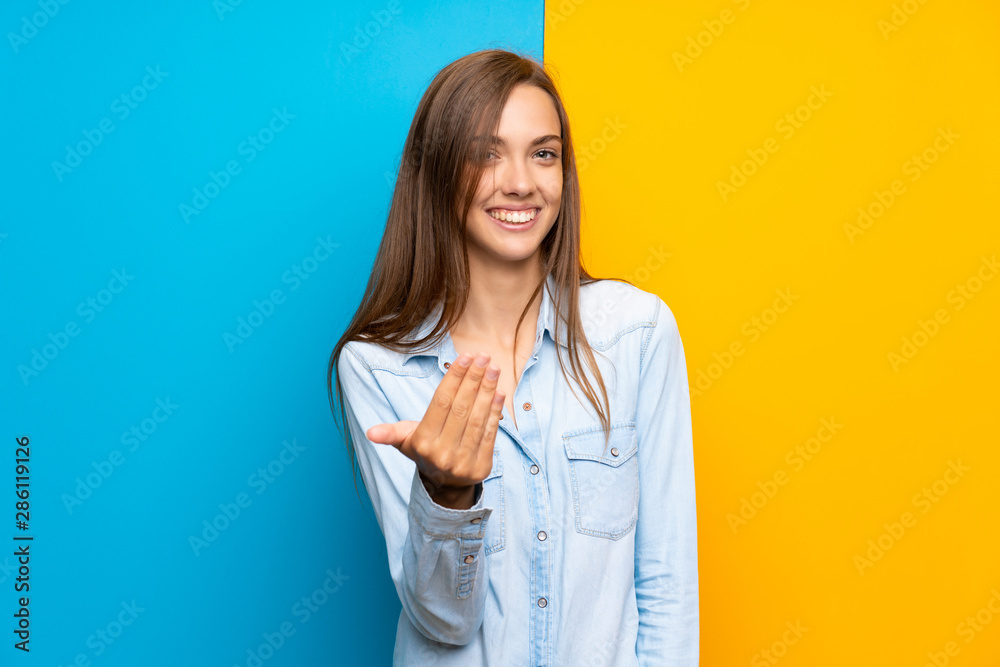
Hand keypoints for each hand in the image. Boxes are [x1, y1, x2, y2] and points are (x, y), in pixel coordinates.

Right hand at [366, 352, 503, 494]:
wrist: (444, 485)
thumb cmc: (424, 451)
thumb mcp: (404, 441)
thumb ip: (389, 433)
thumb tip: (370, 433)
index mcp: (423, 442)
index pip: (441, 403)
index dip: (454, 378)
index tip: (465, 357)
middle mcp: (442, 453)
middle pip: (461, 408)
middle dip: (473, 379)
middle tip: (483, 356)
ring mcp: (463, 461)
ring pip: (477, 419)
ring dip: (487, 390)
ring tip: (493, 368)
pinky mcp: (481, 466)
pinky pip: (490, 433)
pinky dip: (496, 411)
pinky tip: (499, 391)